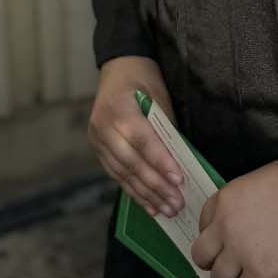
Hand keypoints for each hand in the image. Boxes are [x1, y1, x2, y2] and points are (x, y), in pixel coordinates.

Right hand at [87, 55, 185, 220]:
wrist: (118, 66)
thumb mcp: (158, 96)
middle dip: (156, 186)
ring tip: (167, 210)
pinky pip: (116, 175)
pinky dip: (134, 191)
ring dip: (146, 195)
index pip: (143, 141)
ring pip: (123, 174)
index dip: (161, 162)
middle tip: (177, 203)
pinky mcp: (97, 150)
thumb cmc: (144, 78)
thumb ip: (165, 127)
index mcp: (120, 109)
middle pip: (132, 163)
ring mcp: (97, 140)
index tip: (179, 180)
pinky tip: (149, 205)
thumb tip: (181, 162)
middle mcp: (103, 128)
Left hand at [190, 155, 277, 277]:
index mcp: (226, 199)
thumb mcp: (260, 180)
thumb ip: (246, 202)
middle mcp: (225, 226)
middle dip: (214, 262)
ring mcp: (241, 252)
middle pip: (202, 255)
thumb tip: (252, 218)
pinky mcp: (260, 273)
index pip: (204, 223)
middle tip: (229, 266)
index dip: (214, 236)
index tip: (223, 242)